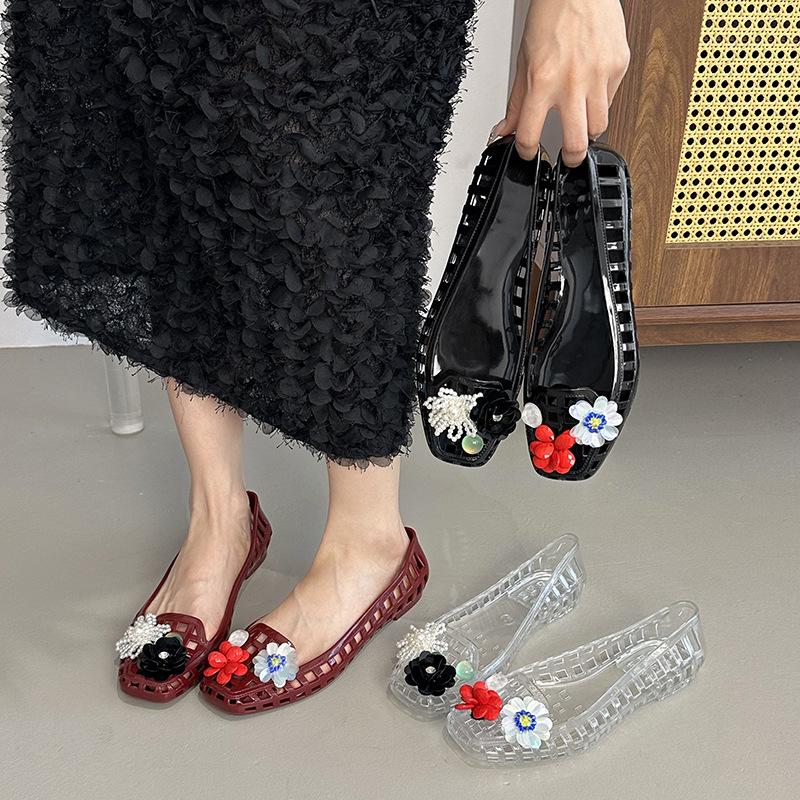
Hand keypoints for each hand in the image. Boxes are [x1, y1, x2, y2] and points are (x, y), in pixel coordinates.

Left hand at [491, 0, 629, 165]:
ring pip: (599, 127)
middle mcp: (573, 82)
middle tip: (567, 158)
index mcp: (543, 82)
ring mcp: (599, 76)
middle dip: (571, 159)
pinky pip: (611, 99)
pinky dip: (600, 102)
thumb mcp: (524, 62)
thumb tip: (505, 131)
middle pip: (577, 143)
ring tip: (581, 126)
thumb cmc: (551, 17)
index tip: (528, 153)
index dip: (527, 152)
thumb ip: (516, 103)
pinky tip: (591, 92)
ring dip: (588, 132)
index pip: (531, 135)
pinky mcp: (619, 67)